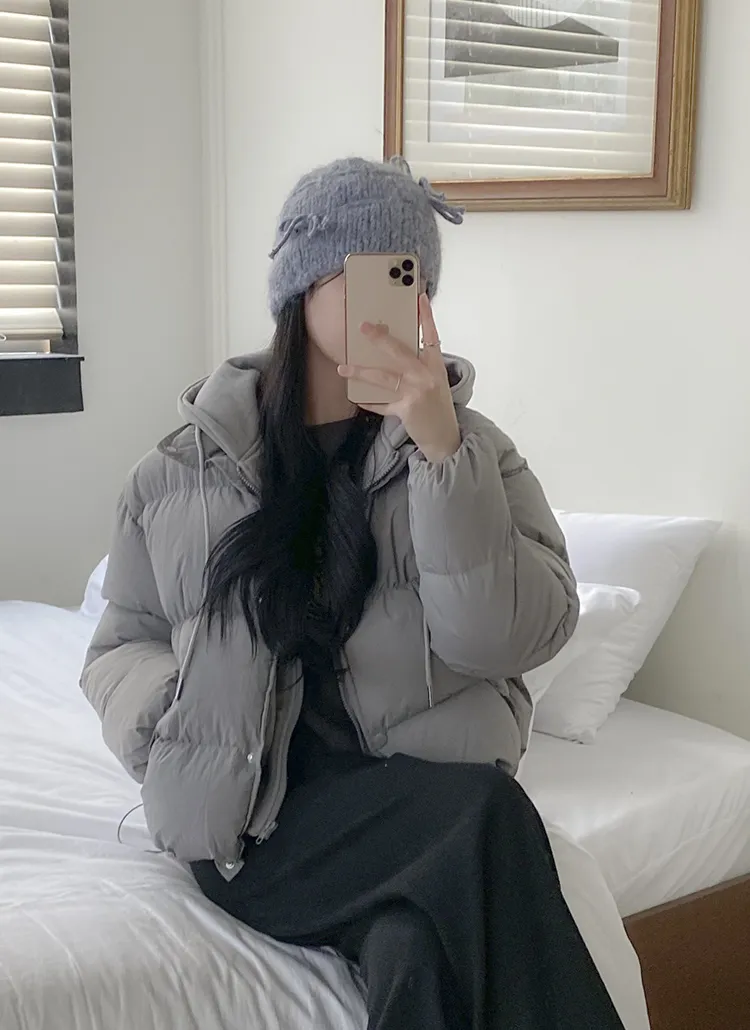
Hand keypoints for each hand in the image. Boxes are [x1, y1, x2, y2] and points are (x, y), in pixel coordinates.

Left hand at [337, 294, 460, 462]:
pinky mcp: (407, 410)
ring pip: (384, 377)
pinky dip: (369, 401)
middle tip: (363, 327)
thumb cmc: (437, 408)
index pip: (432, 336)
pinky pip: (382, 403)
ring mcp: (417, 393)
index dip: (426, 317)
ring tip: (344, 368)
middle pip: (400, 352)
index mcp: (436, 366)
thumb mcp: (434, 383)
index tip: (420, 297)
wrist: (445, 438)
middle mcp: (428, 377)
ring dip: (361, 372)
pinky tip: (356, 397)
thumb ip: (418, 367)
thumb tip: (390, 353)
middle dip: (380, 338)